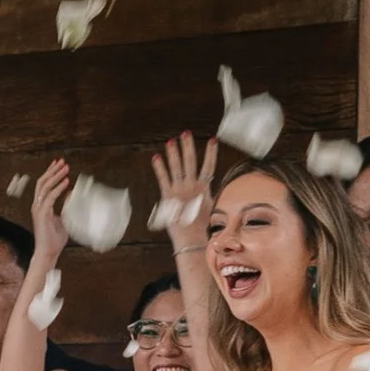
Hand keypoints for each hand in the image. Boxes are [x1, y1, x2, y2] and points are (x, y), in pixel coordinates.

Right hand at [29, 157, 71, 271]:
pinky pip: (50, 197)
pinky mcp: (42, 214)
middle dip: (52, 170)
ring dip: (56, 175)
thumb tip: (72, 195)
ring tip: (65, 167)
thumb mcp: (64, 219)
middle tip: (62, 161)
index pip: (43, 185)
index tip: (58, 164)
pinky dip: (58, 188)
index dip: (50, 173)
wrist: (48, 252)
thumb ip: (66, 207)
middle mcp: (37, 205)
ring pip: (44, 186)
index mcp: (41, 206)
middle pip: (42, 182)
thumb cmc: (55, 239)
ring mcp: (38, 209)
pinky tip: (66, 182)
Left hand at [152, 130, 217, 244]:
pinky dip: (159, 168)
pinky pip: (163, 178)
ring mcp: (179, 190)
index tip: (212, 140)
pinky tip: (156, 157)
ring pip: (177, 167)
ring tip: (171, 141)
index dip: (211, 152)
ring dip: (174, 153)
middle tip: (186, 133)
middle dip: (188, 146)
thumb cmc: (202, 226)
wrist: (192, 237)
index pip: (209, 166)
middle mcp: (192, 186)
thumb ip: (209, 195)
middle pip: (190, 161)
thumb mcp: (210, 208)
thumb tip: (210, 190)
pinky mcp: (168, 196)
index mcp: (204, 188)